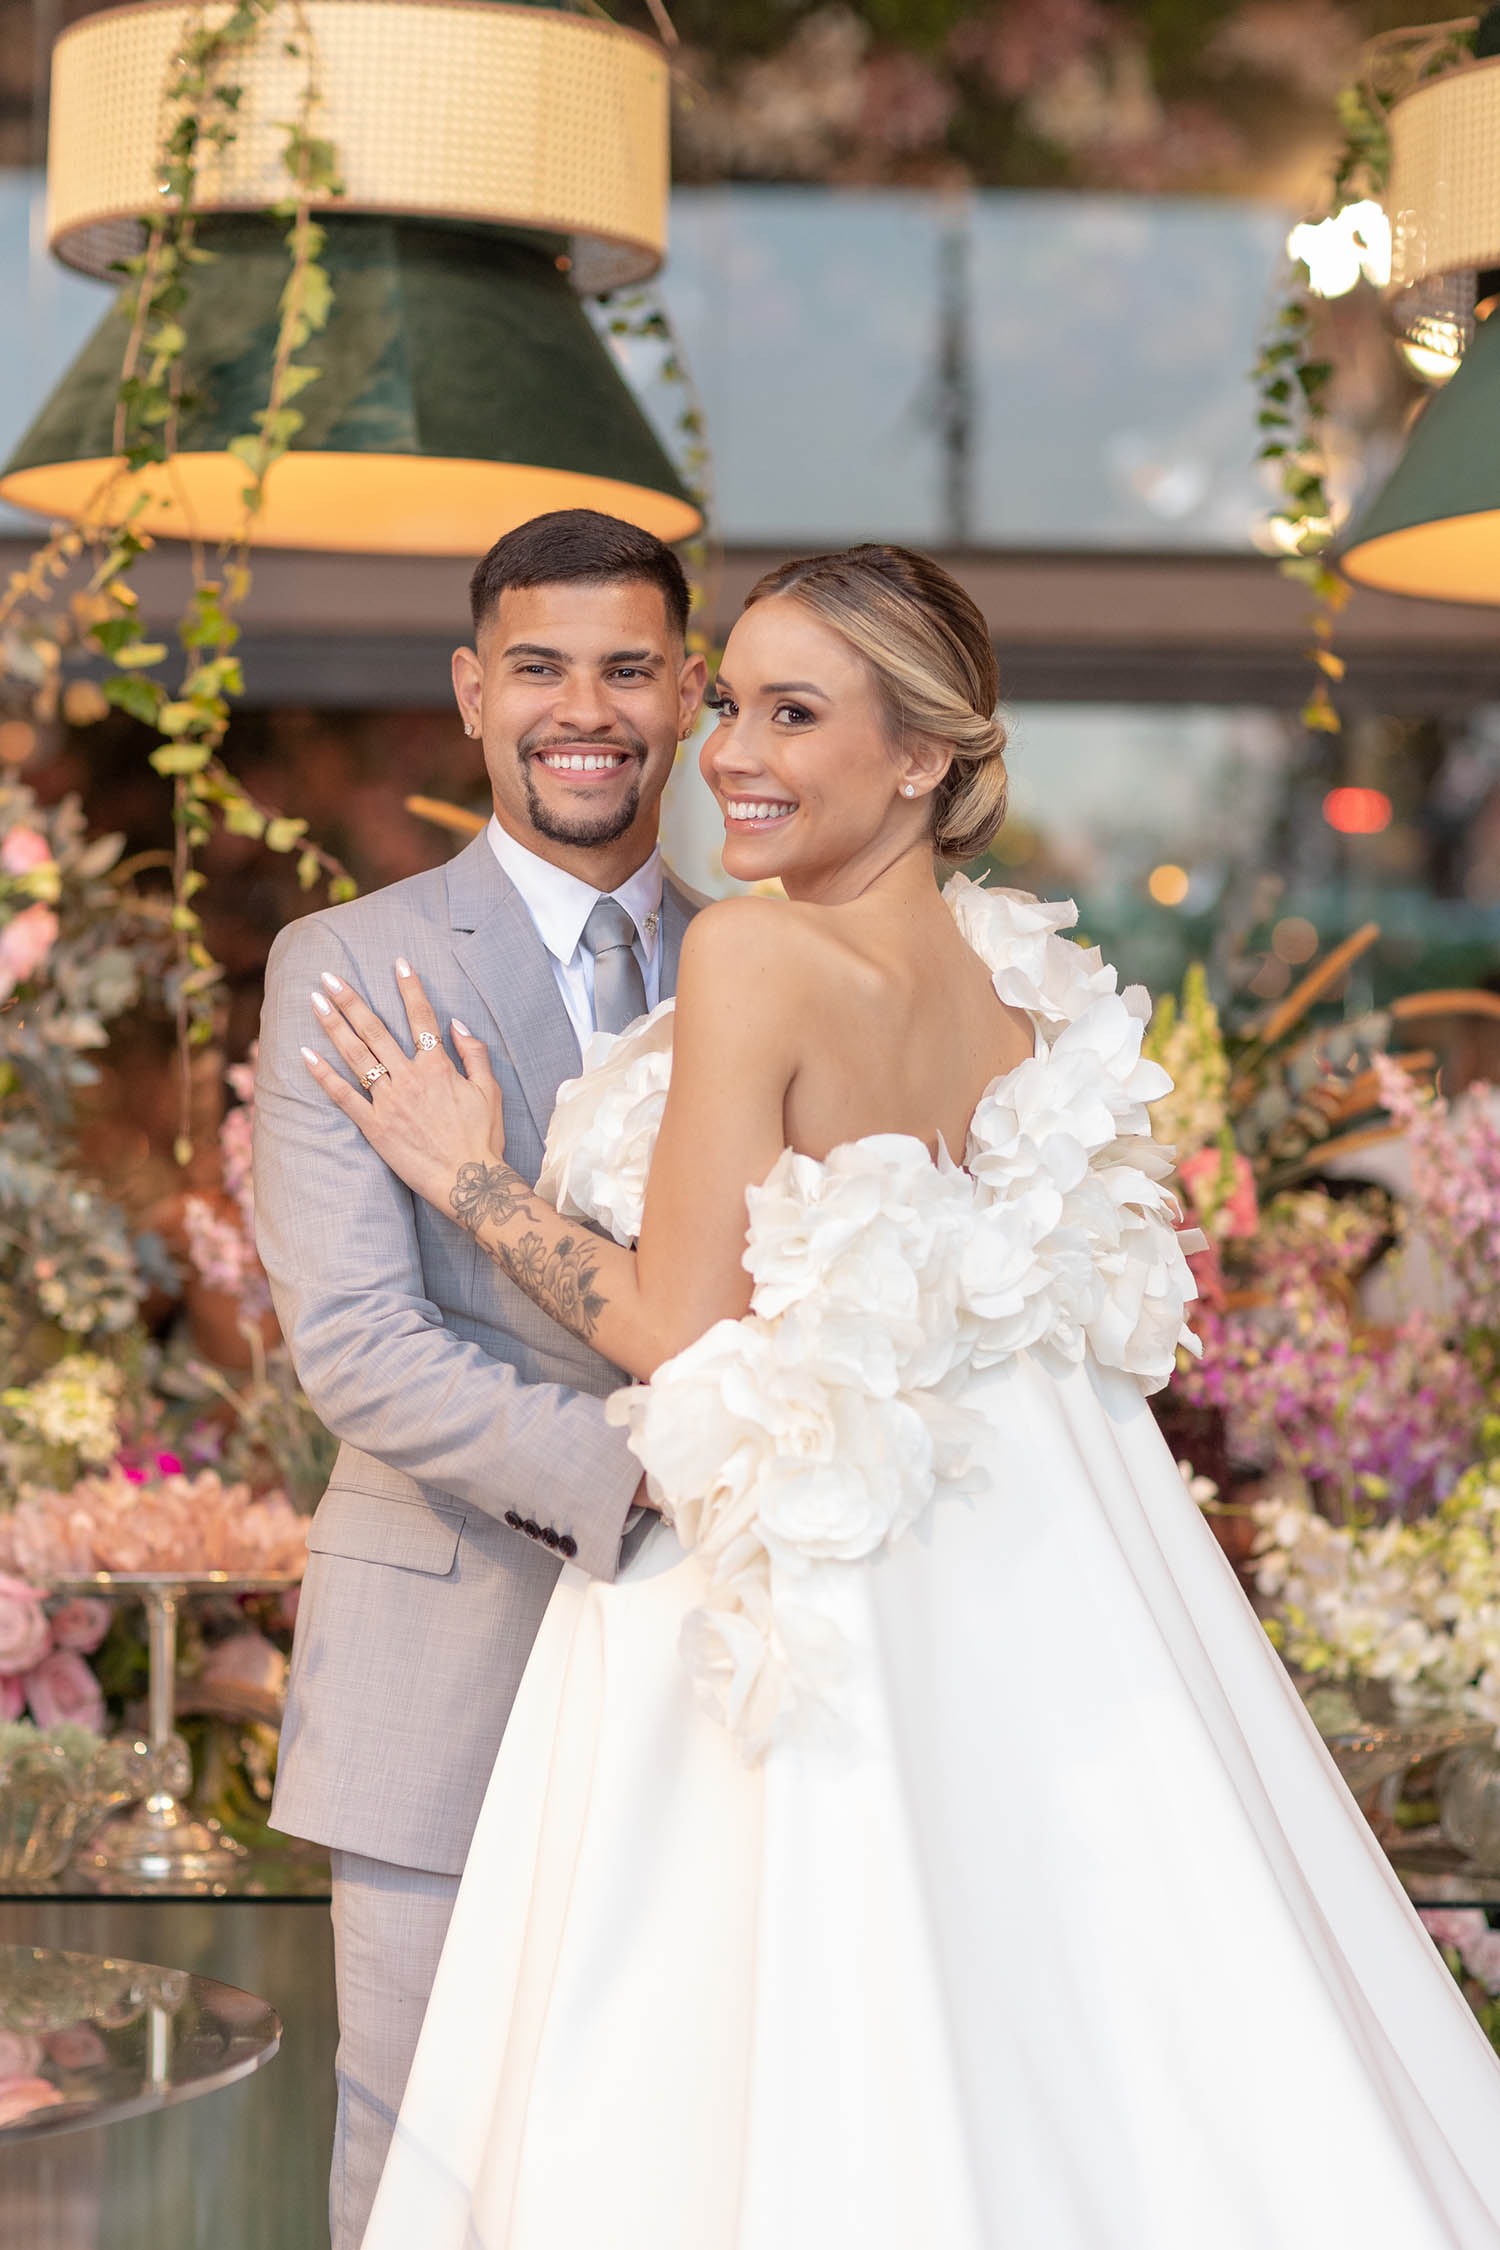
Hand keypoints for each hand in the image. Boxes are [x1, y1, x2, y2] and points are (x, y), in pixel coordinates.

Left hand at [302, 960, 505, 1215]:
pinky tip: (306, 1054)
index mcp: (438, 1066)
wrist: (469, 1181)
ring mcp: (388, 1102)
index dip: (410, 988)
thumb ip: (475, 1053)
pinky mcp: (374, 1127)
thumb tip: (457, 1023)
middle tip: (328, 976)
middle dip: (350, 1000)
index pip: (421, 1017)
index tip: (397, 963)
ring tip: (315, 1002)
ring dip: (333, 1026)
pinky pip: (344, 1097)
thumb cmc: (483, 1138)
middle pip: (375, 1030)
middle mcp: (410, 1078)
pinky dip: (324, 1075)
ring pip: (356, 1056)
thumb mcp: (490, 1090)